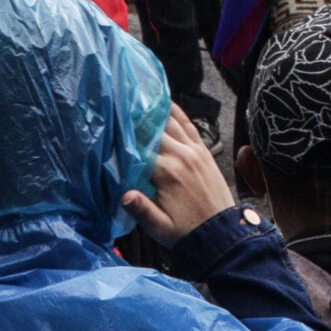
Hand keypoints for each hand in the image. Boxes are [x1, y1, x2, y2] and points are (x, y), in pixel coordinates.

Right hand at [120, 105, 236, 243]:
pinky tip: (167, 103)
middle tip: (118, 104)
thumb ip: (142, 210)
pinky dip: (178, 113)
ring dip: (154, 111)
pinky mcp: (204, 151)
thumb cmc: (185, 231)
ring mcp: (194, 151)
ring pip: (171, 123)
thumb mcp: (159, 227)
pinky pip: (190, 125)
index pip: (139, 146)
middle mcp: (181, 155)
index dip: (123, 134)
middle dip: (135, 118)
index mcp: (166, 172)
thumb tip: (123, 195)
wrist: (221, 232)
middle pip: (153, 129)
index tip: (109, 121)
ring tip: (137, 98)